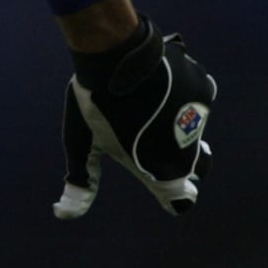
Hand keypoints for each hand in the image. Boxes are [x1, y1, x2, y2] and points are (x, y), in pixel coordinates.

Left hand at [53, 17, 215, 218]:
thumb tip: (62, 214)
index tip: (166, 196)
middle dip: (181, 167)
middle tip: (155, 152)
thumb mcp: (81, 143)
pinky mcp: (205, 89)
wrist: (116, 53)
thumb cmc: (95, 102)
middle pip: (196, 169)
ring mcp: (200, 116)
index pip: (180, 200)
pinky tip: (161, 89)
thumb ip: (80, 181)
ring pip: (198, 132)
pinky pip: (200, 101)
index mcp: (160, 168)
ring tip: (151, 116)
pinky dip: (185, 100)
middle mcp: (188, 147)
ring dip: (182, 131)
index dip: (172, 199)